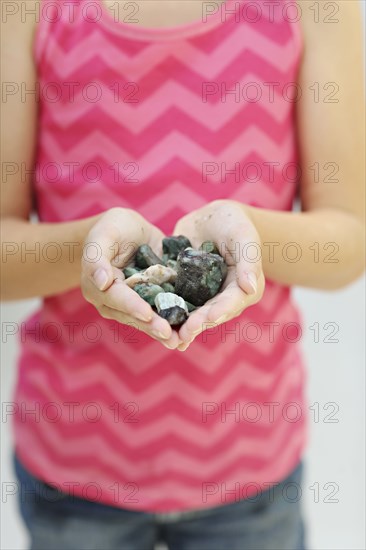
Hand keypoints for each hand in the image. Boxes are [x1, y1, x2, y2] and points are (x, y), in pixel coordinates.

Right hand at [81, 207, 180, 348]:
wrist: (129, 230)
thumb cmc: (113, 227)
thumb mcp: (104, 233)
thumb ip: (97, 257)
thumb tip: (102, 282)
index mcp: (99, 285)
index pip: (117, 297)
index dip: (132, 306)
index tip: (147, 314)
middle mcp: (113, 300)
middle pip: (133, 315)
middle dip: (151, 326)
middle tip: (169, 335)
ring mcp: (132, 304)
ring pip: (146, 320)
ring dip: (162, 331)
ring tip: (179, 340)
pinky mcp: (149, 302)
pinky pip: (159, 314)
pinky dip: (172, 323)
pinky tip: (186, 333)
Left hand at [173, 200, 264, 349]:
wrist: (210, 218)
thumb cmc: (233, 222)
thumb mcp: (243, 236)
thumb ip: (249, 261)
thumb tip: (251, 288)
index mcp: (245, 288)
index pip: (232, 302)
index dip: (220, 312)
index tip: (207, 319)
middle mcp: (226, 298)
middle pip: (212, 314)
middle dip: (198, 324)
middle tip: (183, 334)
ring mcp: (206, 296)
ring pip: (194, 313)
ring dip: (182, 325)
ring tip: (171, 338)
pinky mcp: (188, 291)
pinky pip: (178, 303)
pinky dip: (168, 313)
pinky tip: (156, 323)